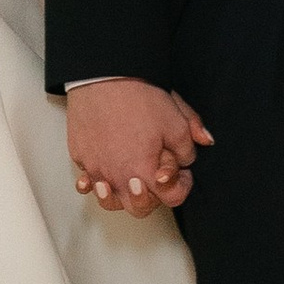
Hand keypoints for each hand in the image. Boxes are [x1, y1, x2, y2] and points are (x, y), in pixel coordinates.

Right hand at [67, 79, 212, 216]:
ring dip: (120, 195)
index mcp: (145, 172)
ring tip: (128, 181)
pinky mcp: (80, 156)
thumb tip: (203, 143)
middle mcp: (118, 177)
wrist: (103, 75)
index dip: (182, 186)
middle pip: (138, 208)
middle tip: (155, 176)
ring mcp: (96, 168)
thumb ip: (191, 140)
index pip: (171, 198)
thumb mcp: (176, 119)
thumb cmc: (137, 97)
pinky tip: (100, 175)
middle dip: (152, 197)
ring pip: (108, 200)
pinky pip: (86, 178)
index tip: (180, 172)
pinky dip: (93, 180)